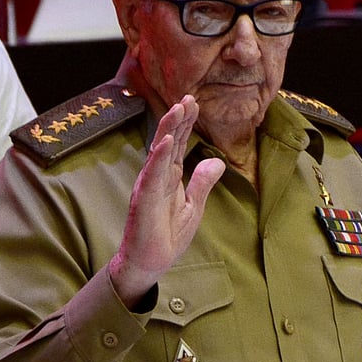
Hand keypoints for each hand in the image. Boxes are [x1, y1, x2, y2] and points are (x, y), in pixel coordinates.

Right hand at [109, 94, 224, 306]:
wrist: (150, 264)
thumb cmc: (167, 236)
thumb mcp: (193, 206)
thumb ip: (202, 183)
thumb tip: (217, 161)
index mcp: (170, 177)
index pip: (179, 144)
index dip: (186, 123)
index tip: (195, 102)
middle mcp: (158, 176)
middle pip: (169, 141)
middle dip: (179, 118)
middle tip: (189, 97)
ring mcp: (150, 185)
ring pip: (159, 151)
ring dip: (168, 129)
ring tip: (178, 108)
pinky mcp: (144, 199)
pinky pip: (152, 174)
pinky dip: (158, 156)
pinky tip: (166, 140)